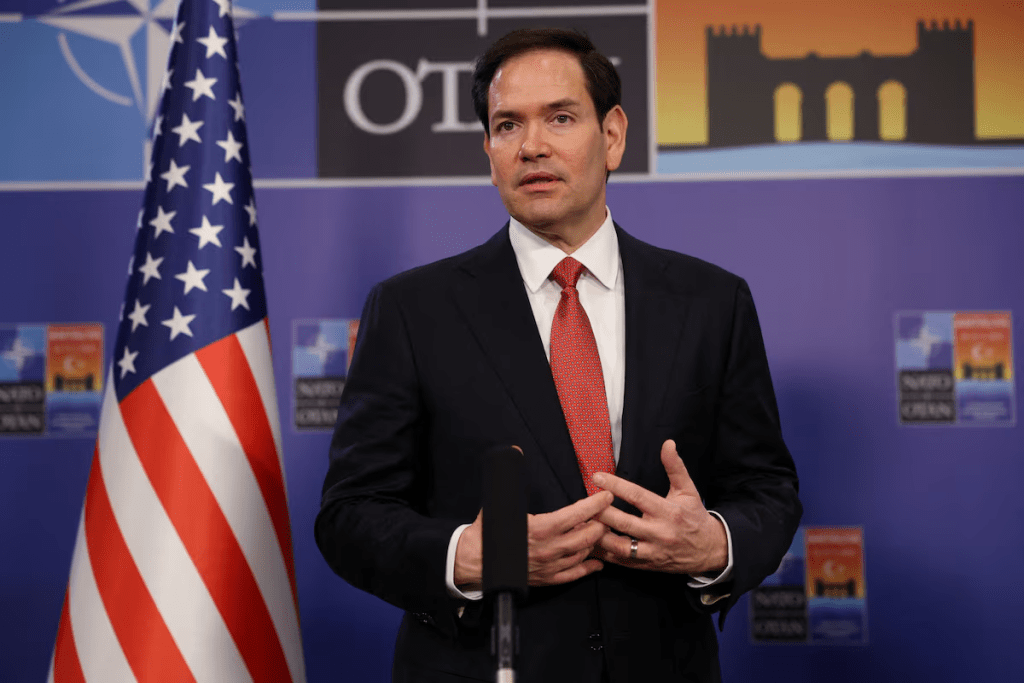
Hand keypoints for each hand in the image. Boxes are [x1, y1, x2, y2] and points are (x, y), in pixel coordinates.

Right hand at [454, 490, 613, 589]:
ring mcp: (550, 566)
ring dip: (596, 543)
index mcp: (541, 528)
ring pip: (583, 554)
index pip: (577, 515)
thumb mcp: (499, 501)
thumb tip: (515, 451)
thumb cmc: (487, 532)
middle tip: (608, 513)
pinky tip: (597, 563)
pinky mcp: (547, 579)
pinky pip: (574, 575)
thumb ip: (510, 477)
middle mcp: (549, 549)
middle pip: (587, 536)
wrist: (474, 562)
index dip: (595, 505)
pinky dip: (588, 568)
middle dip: (601, 523)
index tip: (606, 496)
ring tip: (602, 532)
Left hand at [592, 440, 726, 574]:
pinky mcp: (649, 565)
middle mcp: (660, 533)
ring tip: (584, 524)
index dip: (615, 486)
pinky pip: (624, 562)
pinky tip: (592, 544)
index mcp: (668, 512)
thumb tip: (667, 443)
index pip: (637, 496)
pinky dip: (606, 555)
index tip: (596, 477)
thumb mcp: (688, 490)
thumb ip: (675, 467)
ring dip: (600, 536)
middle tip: (585, 502)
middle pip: (625, 523)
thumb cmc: (695, 516)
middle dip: (602, 512)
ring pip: (621, 547)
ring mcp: (654, 552)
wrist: (710, 550)